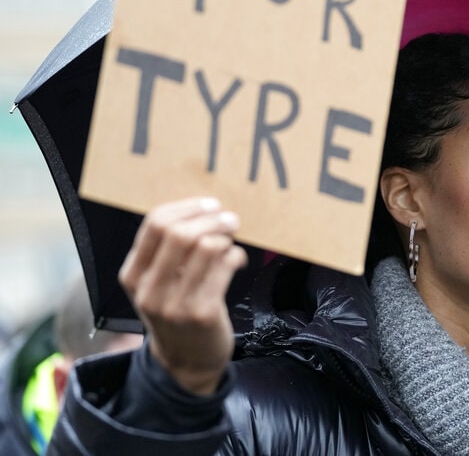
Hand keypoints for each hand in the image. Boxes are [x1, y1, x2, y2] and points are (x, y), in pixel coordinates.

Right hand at [119, 197, 247, 395]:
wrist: (186, 362)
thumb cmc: (177, 310)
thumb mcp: (158, 283)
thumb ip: (167, 251)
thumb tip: (200, 208)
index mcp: (133, 275)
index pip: (154, 224)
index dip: (187, 207)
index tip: (209, 205)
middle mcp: (148, 289)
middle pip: (180, 232)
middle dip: (212, 218)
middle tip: (230, 219)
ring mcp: (174, 304)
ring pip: (206, 246)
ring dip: (226, 236)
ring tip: (232, 241)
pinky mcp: (202, 313)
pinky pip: (225, 266)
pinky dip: (236, 256)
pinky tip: (237, 261)